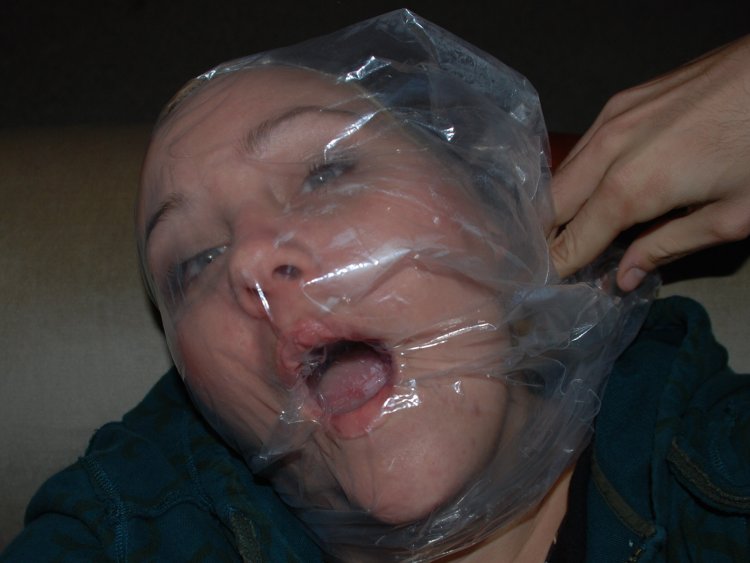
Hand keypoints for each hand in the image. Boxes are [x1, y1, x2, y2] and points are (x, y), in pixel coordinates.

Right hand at [549, 34, 749, 290]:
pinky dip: (574, 176)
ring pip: (562, 173)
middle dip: (544, 237)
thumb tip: (623, 276)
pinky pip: (582, 147)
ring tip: (558, 236)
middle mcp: (610, 150)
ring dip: (555, 207)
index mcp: (634, 187)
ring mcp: (613, 118)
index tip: (543, 289)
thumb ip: (669, 245)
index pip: (574, 238)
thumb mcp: (734, 214)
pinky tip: (584, 191)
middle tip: (543, 266)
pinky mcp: (623, 101)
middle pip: (553, 203)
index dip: (555, 266)